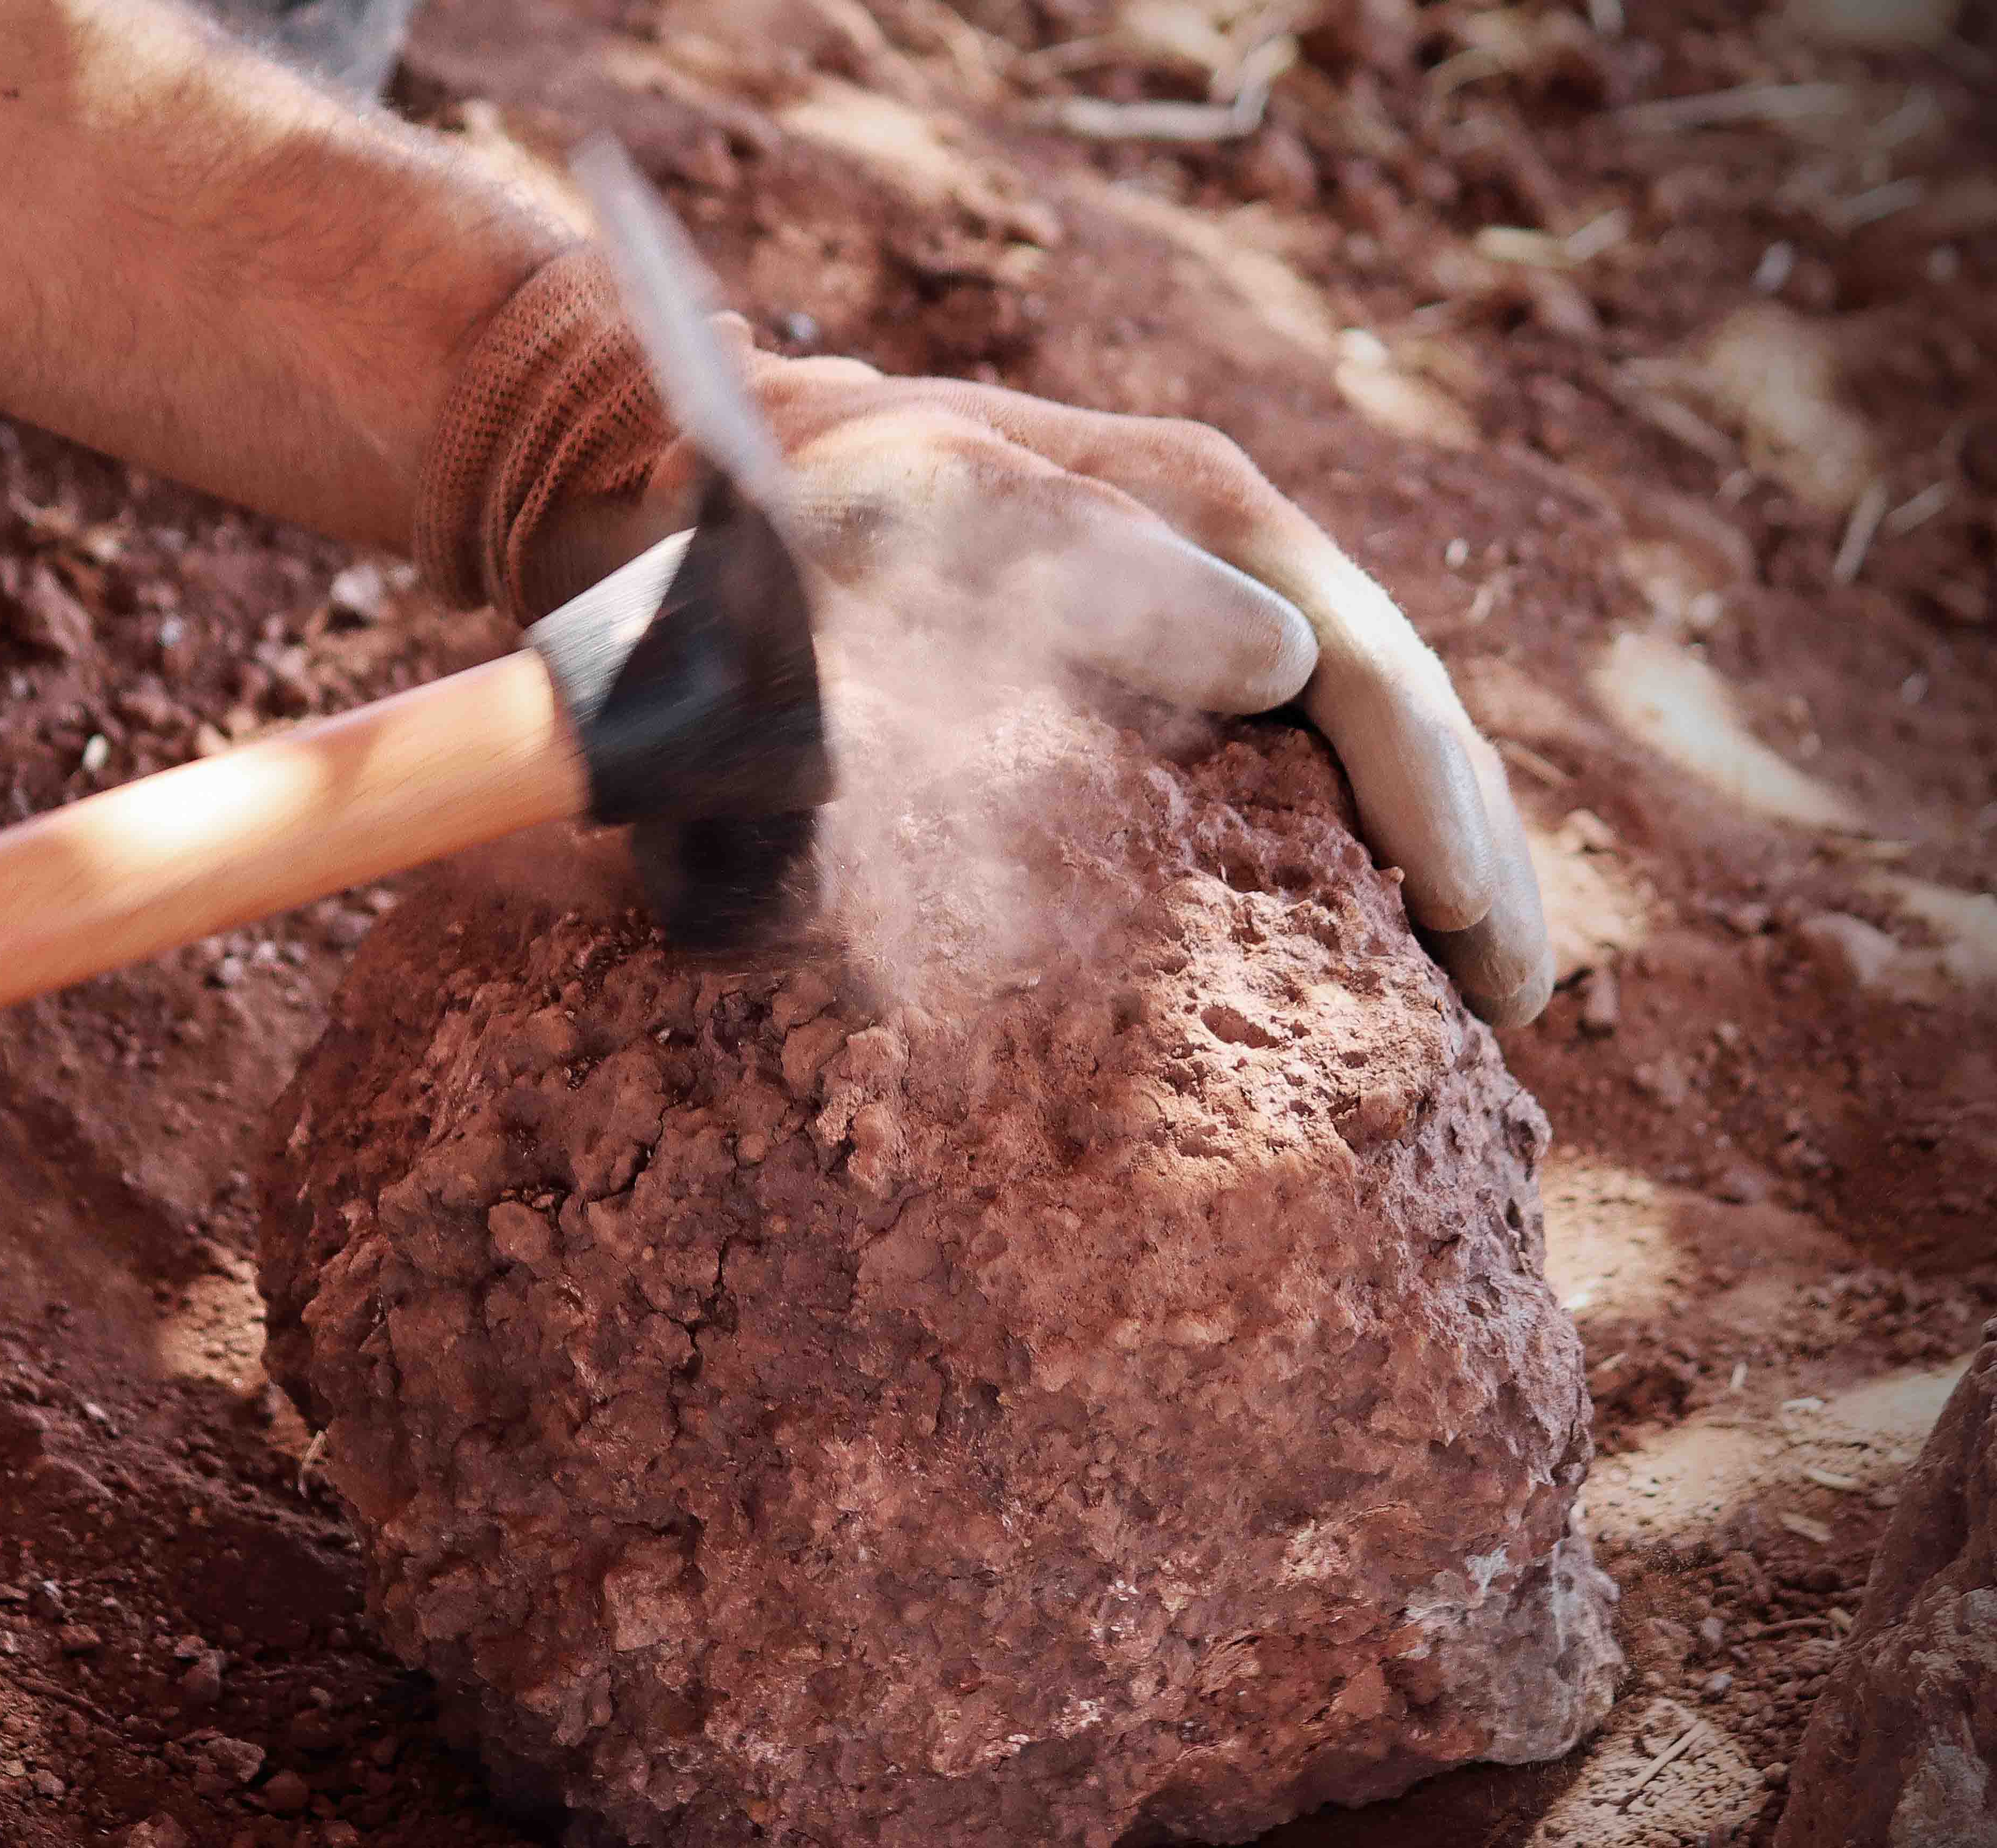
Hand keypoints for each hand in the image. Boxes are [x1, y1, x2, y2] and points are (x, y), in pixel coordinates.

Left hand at [685, 357, 1549, 1024]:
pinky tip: (1388, 946)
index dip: (1428, 808)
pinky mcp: (1162, 659)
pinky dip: (1356, 849)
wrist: (712, 468)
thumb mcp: (910, 509)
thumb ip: (1083, 568)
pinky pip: (1302, 757)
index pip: (1368, 674)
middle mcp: (1229, 541)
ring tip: (1490, 997)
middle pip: (1404, 710)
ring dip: (1439, 862)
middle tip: (1513, 1001)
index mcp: (1200, 504)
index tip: (1459, 934)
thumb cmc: (799, 501)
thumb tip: (1284, 663)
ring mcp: (1205, 596)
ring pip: (1372, 740)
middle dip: (1471, 854)